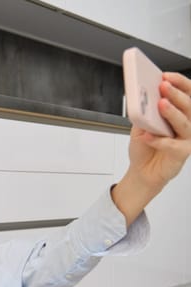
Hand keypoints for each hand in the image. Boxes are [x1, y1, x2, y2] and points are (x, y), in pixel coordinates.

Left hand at [128, 72, 190, 187]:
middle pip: (188, 105)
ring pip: (185, 123)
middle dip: (175, 93)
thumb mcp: (141, 124)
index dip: (180, 83)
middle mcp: (186, 124)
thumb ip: (145, 111)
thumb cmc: (145, 145)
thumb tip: (142, 96)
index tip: (166, 76)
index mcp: (178, 112)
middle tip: (163, 86)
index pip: (186, 93)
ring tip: (161, 104)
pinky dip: (159, 140)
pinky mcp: (182, 154)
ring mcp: (186, 139)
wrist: (142, 170)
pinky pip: (173, 145)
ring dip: (172, 112)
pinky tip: (148, 136)